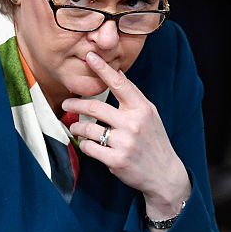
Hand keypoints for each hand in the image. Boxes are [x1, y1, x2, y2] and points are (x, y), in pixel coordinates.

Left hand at [62, 52, 190, 220]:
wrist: (164, 174)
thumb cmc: (154, 142)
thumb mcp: (150, 115)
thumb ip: (133, 98)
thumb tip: (117, 75)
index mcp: (142, 109)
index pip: (120, 84)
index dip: (103, 69)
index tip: (90, 56)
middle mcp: (133, 124)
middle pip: (94, 108)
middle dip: (75, 105)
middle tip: (66, 104)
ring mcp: (125, 143)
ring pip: (88, 129)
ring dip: (77, 127)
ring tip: (75, 127)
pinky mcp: (116, 160)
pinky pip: (89, 148)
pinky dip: (84, 145)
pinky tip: (87, 144)